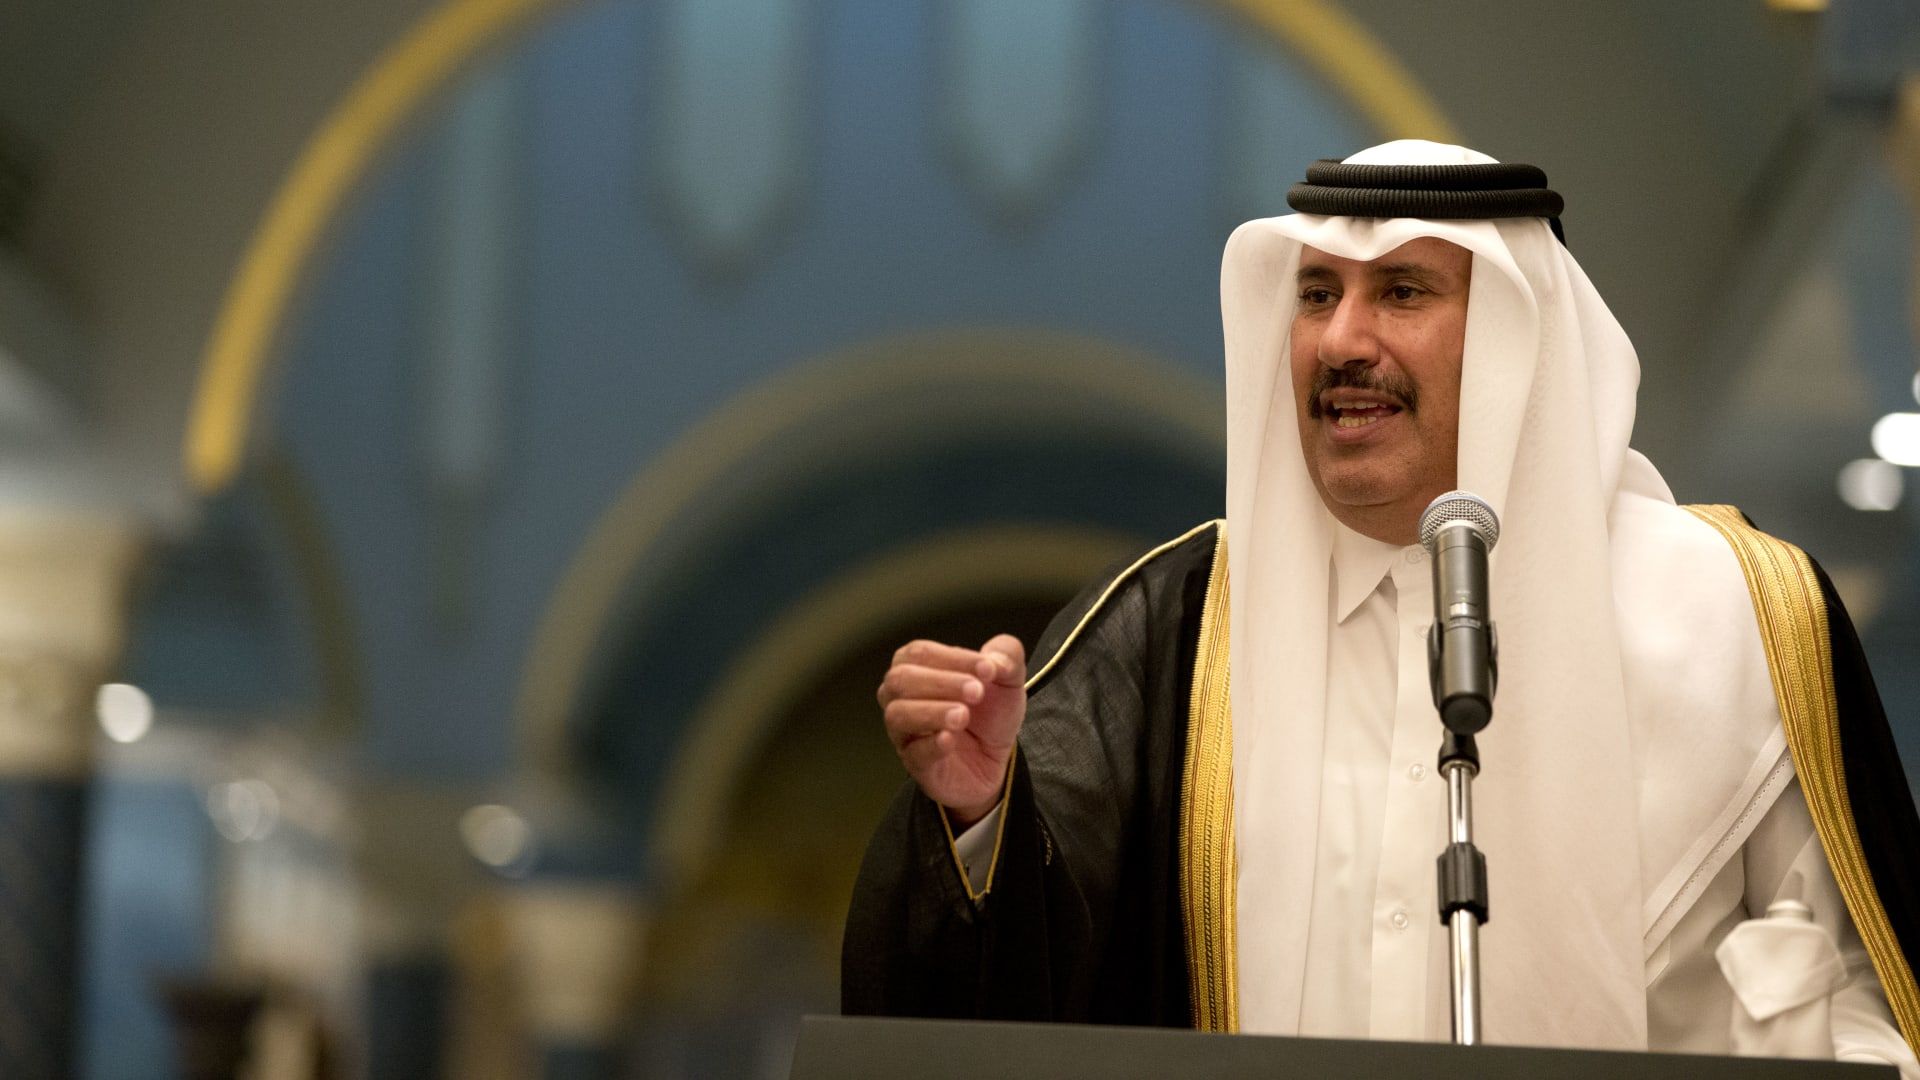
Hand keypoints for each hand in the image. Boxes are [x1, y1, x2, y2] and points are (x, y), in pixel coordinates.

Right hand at [876, 634, 1027, 827]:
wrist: (995, 759)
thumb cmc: (988, 713)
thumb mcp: (1007, 678)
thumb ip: (1007, 656)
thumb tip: (993, 661)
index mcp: (918, 666)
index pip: (921, 653)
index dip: (955, 658)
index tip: (988, 669)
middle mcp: (901, 696)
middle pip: (901, 679)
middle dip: (941, 682)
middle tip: (976, 692)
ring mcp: (905, 731)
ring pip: (898, 715)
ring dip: (933, 712)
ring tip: (963, 715)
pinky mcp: (915, 762)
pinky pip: (913, 752)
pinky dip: (931, 744)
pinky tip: (950, 739)